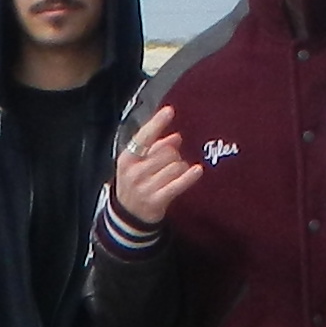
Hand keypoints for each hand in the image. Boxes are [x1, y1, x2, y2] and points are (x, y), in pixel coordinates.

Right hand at [106, 108, 197, 226]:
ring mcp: (144, 187)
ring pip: (175, 167)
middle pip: (166, 152)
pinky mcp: (156, 200)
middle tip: (169, 162)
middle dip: (173, 154)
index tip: (169, 110)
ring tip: (173, 174)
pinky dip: (189, 177)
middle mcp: (134, 172)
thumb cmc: (135, 183)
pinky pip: (178, 184)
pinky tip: (197, 171)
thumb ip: (155, 147)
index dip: (157, 123)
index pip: (144, 137)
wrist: (128, 215)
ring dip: (180, 168)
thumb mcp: (137, 163)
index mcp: (127, 158)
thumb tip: (176, 137)